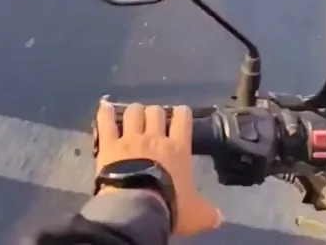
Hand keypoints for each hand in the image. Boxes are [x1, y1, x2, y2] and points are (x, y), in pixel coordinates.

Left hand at [95, 101, 221, 236]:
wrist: (137, 210)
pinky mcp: (110, 145)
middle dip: (155, 113)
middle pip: (156, 111)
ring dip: (135, 113)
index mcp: (177, 148)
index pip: (183, 119)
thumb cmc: (169, 207)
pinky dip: (105, 114)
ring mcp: (131, 138)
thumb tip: (219, 217)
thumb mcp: (195, 214)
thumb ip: (207, 212)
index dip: (182, 113)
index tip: (180, 113)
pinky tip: (106, 108)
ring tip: (134, 118)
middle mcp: (155, 137)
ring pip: (133, 112)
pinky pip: (106, 122)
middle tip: (154, 122)